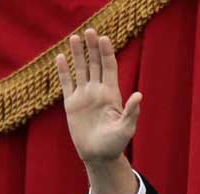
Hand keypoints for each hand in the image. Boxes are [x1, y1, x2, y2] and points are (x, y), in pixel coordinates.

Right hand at [55, 29, 141, 163]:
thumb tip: (139, 95)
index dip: (106, 53)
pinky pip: (67, 83)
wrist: (98, 155)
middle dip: (92, 48)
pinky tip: (60, 57)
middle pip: (95, 64)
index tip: (103, 38)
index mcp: (112, 95)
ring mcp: (84, 96)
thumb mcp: (126, 129)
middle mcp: (98, 92)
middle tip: (90, 31)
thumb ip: (131, 112)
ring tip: (74, 37)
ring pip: (80, 70)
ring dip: (78, 54)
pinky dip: (63, 71)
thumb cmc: (115, 144)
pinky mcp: (72, 104)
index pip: (109, 68)